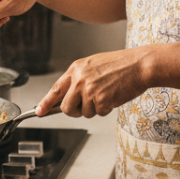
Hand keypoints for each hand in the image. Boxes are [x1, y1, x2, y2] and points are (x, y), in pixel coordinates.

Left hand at [36, 48, 151, 117]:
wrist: (140, 65)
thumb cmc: (121, 64)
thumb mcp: (94, 65)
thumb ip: (79, 78)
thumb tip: (69, 95)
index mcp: (76, 69)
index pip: (55, 89)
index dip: (45, 102)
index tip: (39, 111)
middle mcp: (80, 80)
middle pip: (66, 107)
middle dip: (74, 112)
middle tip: (85, 107)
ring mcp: (90, 90)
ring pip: (84, 113)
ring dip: (94, 109)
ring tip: (106, 94)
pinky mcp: (101, 100)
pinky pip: (99, 113)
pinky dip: (107, 109)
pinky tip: (114, 96)